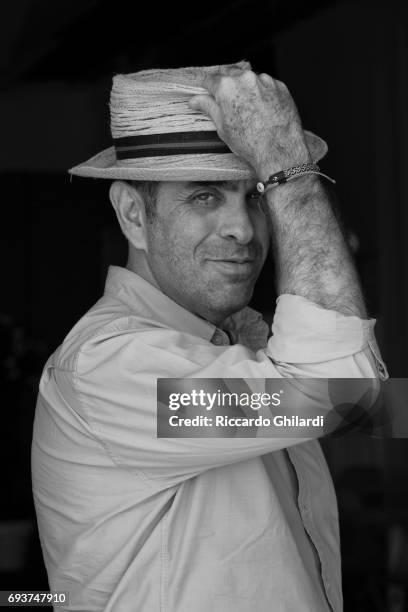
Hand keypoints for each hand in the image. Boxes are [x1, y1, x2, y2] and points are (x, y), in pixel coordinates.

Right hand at [189, 67, 310, 179]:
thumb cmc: (251, 142)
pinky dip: (261, 92)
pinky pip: (266, 85)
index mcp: (227, 87)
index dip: (205, 84)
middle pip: (230, 74)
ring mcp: (265, 81)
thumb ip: (209, 108)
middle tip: (224, 98)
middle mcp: (245, 79)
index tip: (204, 87)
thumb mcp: (223, 127)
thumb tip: (196, 100)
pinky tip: (261, 108)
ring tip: (246, 108)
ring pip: (249, 79)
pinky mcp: (280, 86)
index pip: (210, 79)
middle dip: (225, 83)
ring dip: (245, 88)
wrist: (278, 150)